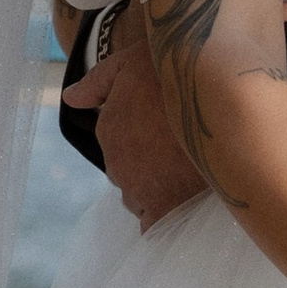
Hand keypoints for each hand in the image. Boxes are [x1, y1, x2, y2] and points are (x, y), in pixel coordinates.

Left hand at [62, 0, 207, 230]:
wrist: (217, 99)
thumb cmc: (173, 75)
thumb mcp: (132, 62)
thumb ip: (98, 81)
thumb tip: (69, 98)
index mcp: (108, 127)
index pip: (114, 139)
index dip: (140, 134)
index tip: (165, 129)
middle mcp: (116, 160)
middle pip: (128, 171)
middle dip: (149, 165)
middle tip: (180, 152)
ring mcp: (137, 187)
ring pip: (141, 197)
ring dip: (159, 189)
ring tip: (190, 175)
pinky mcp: (162, 208)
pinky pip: (155, 225)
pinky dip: (164, 220)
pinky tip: (184, 208)